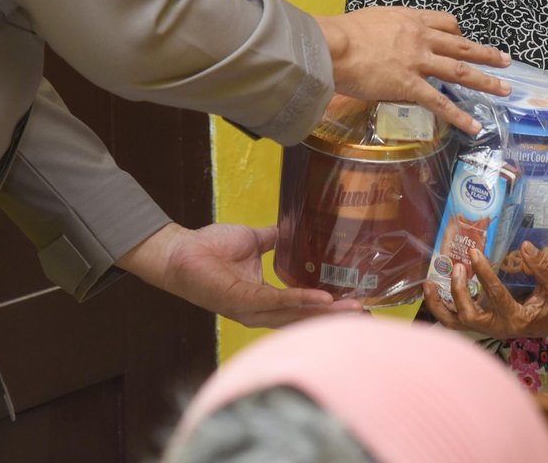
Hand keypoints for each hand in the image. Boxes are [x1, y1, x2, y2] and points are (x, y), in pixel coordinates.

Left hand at [119, 222, 362, 328]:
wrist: (181, 251)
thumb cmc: (210, 248)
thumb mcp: (253, 241)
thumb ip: (274, 240)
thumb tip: (294, 228)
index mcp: (264, 300)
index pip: (300, 310)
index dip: (327, 309)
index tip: (355, 303)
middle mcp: (260, 311)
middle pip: (303, 320)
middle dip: (335, 318)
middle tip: (365, 314)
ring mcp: (252, 309)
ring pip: (295, 316)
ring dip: (325, 313)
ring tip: (352, 308)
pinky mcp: (243, 301)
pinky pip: (277, 302)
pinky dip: (301, 301)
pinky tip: (323, 298)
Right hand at [315, 8, 510, 135]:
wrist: (332, 45)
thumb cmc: (342, 32)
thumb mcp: (372, 20)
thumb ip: (386, 30)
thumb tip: (384, 41)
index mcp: (410, 19)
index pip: (445, 22)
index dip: (458, 33)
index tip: (463, 39)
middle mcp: (420, 38)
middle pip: (461, 45)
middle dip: (486, 54)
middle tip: (506, 61)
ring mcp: (418, 62)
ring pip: (459, 71)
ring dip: (485, 81)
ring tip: (505, 90)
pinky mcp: (409, 85)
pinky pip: (439, 102)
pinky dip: (458, 116)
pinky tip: (473, 126)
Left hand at [424, 242, 547, 338]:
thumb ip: (545, 268)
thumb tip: (526, 246)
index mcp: (516, 319)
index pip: (497, 296)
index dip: (485, 274)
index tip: (476, 253)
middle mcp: (496, 327)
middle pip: (469, 315)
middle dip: (459, 290)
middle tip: (459, 265)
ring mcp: (485, 326)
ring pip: (454, 323)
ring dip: (439, 304)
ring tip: (429, 283)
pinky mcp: (478, 322)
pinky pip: (453, 320)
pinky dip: (440, 307)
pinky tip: (431, 288)